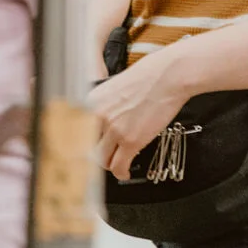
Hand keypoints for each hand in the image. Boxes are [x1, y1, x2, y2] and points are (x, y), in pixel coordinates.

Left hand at [87, 49, 190, 181]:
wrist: (170, 75)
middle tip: (107, 155)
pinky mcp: (131, 141)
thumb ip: (105, 105)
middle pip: (88, 147)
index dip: (85, 142)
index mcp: (92, 100)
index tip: (90, 148)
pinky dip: (122, 173)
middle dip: (99, 153)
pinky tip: (125, 172)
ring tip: (118, 162)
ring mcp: (114, 129)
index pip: (77, 130)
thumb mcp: (117, 86)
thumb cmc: (150, 74)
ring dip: (110, 163)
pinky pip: (119, 166)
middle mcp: (99, 115)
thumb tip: (104, 121)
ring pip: (102, 160)